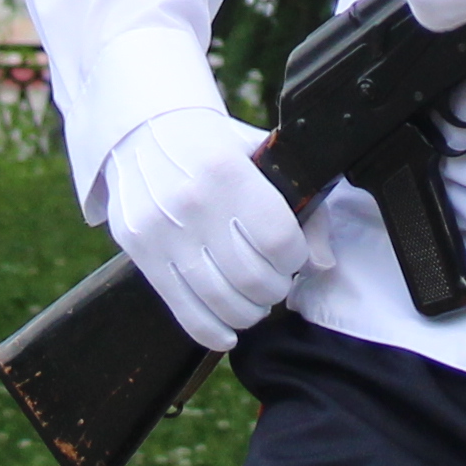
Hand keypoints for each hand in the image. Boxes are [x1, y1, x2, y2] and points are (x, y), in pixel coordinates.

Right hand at [100, 106, 309, 350]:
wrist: (144, 134)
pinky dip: (213, 331)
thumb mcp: (264, 157)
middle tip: (274, 281)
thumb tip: (321, 264)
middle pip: (252, 279)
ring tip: (253, 299)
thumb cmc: (215, 148)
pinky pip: (184, 312)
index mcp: (229, 173)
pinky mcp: (143, 256)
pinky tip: (228, 330)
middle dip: (275, 289)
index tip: (292, 255)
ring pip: (221, 302)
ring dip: (249, 312)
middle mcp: (193, 204)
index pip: (279, 240)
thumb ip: (305, 208)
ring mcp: (163, 234)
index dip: (295, 258)